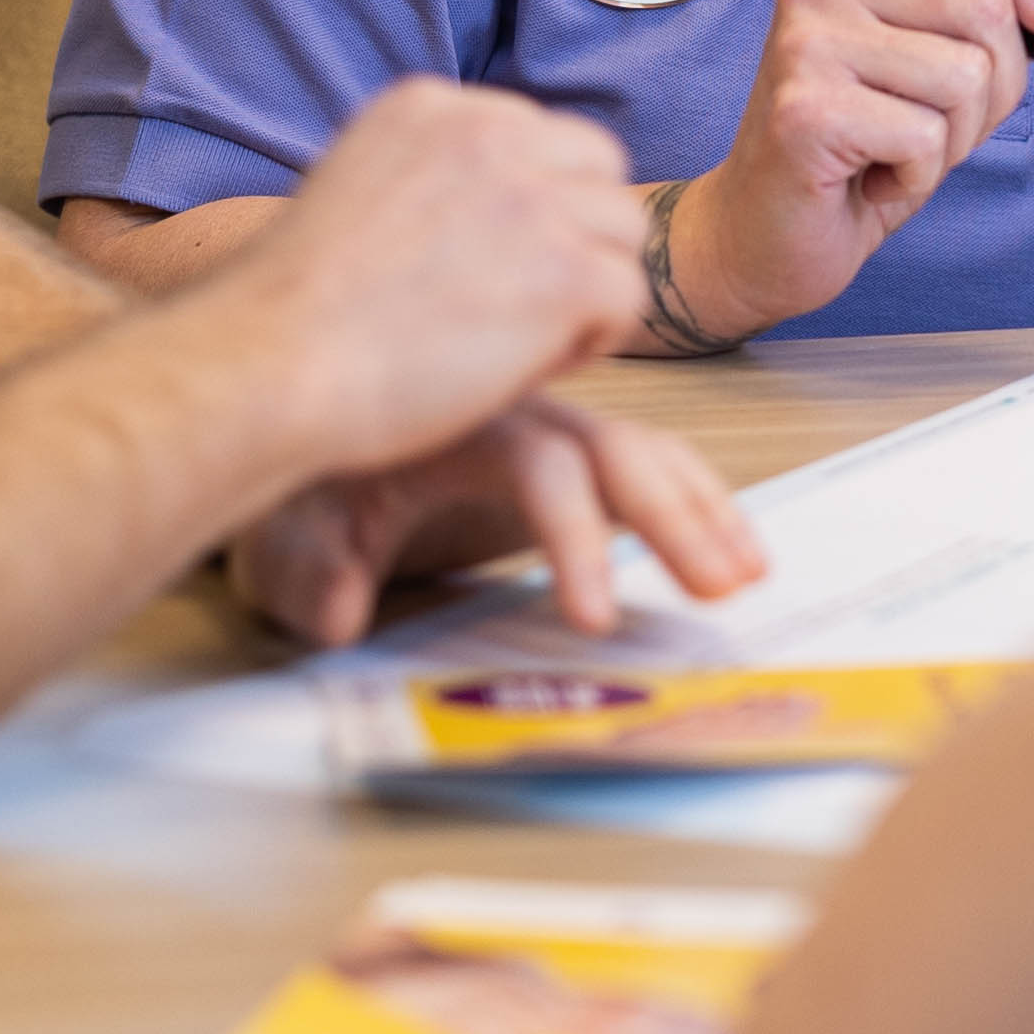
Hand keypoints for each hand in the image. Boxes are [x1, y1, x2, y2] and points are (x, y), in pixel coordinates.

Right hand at [215, 78, 643, 471]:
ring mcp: (533, 197)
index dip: (531, 211)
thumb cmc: (297, 312)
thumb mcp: (356, 190)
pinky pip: (627, 296)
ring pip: (622, 232)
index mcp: (432, 104)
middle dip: (576, 238)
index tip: (483, 268)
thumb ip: (431, 180)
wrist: (271, 364)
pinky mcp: (565, 271)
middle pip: (598, 170)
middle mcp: (489, 131)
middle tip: (520, 308)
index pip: (538, 138)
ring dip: (586, 290)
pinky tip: (523, 368)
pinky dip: (591, 341)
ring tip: (515, 343)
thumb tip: (497, 211)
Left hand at [229, 398, 771, 645]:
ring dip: (701, 507)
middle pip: (615, 448)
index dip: (576, 540)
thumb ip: (309, 574)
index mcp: (461, 423)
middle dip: (674, 516)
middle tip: (722, 590)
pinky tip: (733, 545)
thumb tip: (342, 615)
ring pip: (643, 450)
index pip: (543, 467)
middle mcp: (518, 412)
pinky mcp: (562, 452)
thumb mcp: (284, 536)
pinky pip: (641, 462)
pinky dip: (692, 497)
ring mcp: (547, 427)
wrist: (288, 426)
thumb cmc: (297, 491)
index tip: (597, 621)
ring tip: (749, 574)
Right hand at [655, 0, 1033, 349]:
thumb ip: (1013, 24)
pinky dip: (918, 175)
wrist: (766, 233)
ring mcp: (807, 43)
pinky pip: (925, 136)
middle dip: (996, 85)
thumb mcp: (947, 74)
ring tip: (895, 149)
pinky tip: (871, 177)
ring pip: (965, 76)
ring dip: (954, 138)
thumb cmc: (860, 149)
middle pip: (984, 4)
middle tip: (937, 123)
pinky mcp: (805, 109)